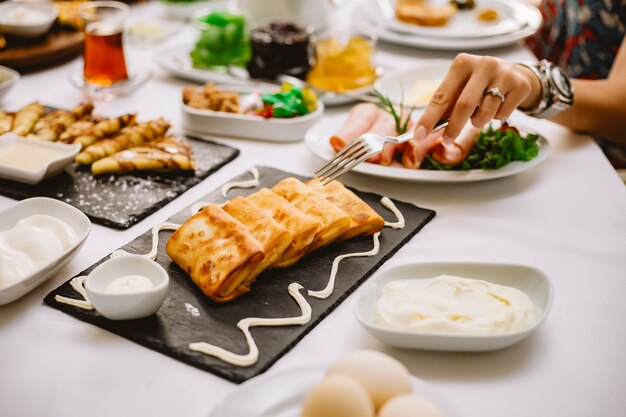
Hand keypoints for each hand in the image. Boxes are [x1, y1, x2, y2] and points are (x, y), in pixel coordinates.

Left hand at [409, 54, 540, 163]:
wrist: (514, 73)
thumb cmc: (478, 83)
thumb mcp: (461, 86)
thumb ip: (447, 104)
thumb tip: (427, 130)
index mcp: (462, 63)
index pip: (441, 96)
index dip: (429, 118)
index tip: (418, 135)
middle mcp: (484, 64)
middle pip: (464, 105)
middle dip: (453, 127)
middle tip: (446, 140)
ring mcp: (505, 74)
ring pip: (485, 113)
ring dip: (478, 121)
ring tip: (480, 113)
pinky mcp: (520, 85)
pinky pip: (502, 115)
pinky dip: (496, 117)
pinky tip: (499, 105)